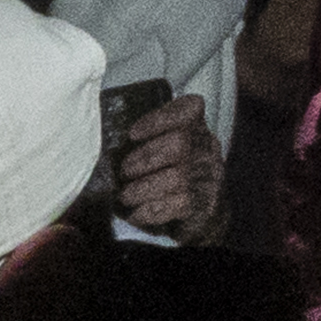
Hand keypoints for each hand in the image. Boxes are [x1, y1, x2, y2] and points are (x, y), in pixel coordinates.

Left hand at [113, 91, 222, 236]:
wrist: (199, 211)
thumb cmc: (170, 173)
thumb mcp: (163, 148)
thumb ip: (145, 140)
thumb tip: (112, 148)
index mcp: (195, 127)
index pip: (190, 108)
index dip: (160, 118)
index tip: (133, 134)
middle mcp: (207, 148)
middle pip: (180, 143)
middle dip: (145, 157)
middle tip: (125, 170)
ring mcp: (208, 176)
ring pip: (178, 177)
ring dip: (144, 188)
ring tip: (126, 195)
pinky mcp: (205, 203)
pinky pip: (178, 204)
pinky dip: (152, 209)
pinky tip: (137, 212)